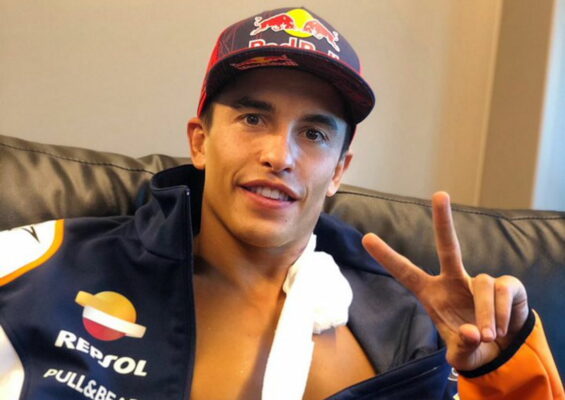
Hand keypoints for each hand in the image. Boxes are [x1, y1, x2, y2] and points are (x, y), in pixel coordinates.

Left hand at [361, 191, 528, 370]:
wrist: (504, 352)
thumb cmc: (472, 346)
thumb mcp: (461, 354)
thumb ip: (463, 347)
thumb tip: (474, 332)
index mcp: (432, 294)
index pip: (405, 272)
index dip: (387, 257)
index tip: (367, 237)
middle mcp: (454, 281)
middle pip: (448, 246)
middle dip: (444, 220)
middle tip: (440, 194)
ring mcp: (479, 281)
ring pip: (483, 284)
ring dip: (486, 314)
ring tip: (490, 336)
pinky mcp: (506, 285)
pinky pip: (503, 291)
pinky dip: (502, 313)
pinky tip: (502, 329)